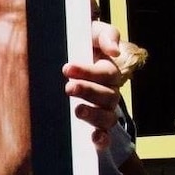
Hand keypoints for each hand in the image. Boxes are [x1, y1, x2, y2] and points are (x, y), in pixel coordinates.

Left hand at [62, 20, 121, 149]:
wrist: (60, 66)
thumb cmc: (79, 46)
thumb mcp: (90, 34)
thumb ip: (105, 35)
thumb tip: (114, 51)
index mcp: (108, 72)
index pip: (106, 73)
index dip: (89, 72)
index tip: (67, 68)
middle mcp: (109, 93)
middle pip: (107, 95)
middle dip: (88, 91)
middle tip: (68, 87)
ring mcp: (103, 111)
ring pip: (107, 117)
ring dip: (94, 114)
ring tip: (77, 110)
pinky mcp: (94, 127)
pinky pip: (105, 136)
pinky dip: (102, 139)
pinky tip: (95, 139)